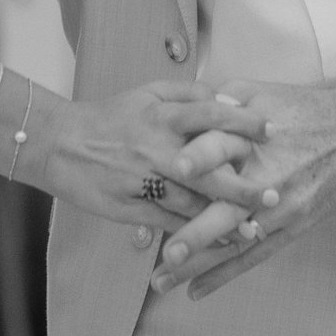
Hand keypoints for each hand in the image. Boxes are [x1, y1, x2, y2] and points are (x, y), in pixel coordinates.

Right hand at [30, 82, 279, 233]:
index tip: (273, 131)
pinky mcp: (131, 208)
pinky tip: (218, 241)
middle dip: (243, 185)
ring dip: (225, 218)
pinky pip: (169, 223)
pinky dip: (195, 234)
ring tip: (255, 228)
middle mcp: (156, 148)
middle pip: (208, 168)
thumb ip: (190, 94)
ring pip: (191, 202)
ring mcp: (144, 180)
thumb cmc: (113, 117)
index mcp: (162, 116)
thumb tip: (229, 102)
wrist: (62, 145)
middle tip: (273, 193)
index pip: (212, 114)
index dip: (245, 122)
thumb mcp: (149, 93)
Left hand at [150, 70, 335, 298]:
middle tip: (166, 254)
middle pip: (230, 206)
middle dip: (198, 232)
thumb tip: (183, 109)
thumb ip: (221, 102)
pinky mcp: (293, 226)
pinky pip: (255, 255)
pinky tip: (196, 290)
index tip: (175, 168)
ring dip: (200, 263)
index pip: (226, 146)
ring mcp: (283, 206)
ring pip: (236, 241)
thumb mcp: (261, 92)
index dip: (202, 155)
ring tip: (162, 282)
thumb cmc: (302, 108)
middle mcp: (270, 176)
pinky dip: (225, 274)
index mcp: (257, 138)